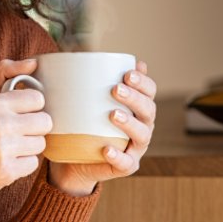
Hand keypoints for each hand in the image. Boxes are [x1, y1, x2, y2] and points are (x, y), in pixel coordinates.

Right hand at [0, 59, 52, 221]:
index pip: (38, 99)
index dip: (31, 108)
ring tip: (9, 148)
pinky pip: (33, 164)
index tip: (18, 114)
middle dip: (33, 129)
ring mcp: (2, 149)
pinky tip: (6, 162)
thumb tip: (33, 62)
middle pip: (45, 122)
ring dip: (28, 148)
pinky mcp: (6, 171)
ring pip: (41, 144)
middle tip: (15, 133)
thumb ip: (5, 73)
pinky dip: (22, 165)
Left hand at [48, 60, 156, 195]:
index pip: (149, 91)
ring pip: (142, 135)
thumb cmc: (81, 124)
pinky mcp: (125, 166)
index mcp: (137, 107)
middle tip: (115, 89)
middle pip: (148, 110)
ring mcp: (135, 148)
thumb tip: (76, 55)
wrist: (73, 160)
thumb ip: (85, 82)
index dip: (143, 82)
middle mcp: (142, 126)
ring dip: (130, 124)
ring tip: (113, 114)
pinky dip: (118, 156)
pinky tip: (107, 149)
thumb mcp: (82, 101)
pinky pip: (126, 163)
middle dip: (135, 98)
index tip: (127, 73)